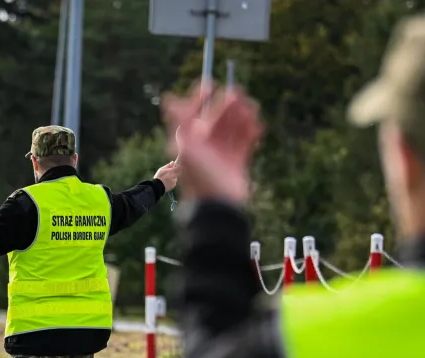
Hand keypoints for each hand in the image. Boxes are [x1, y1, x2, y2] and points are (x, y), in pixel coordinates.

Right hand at [154, 161, 180, 191]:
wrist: (157, 186)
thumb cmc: (159, 177)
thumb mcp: (162, 169)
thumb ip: (168, 165)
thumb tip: (173, 162)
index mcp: (172, 171)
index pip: (178, 167)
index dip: (175, 167)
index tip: (173, 167)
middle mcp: (174, 176)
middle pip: (177, 172)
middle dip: (173, 172)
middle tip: (168, 173)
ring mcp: (174, 181)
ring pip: (175, 177)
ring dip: (172, 177)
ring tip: (166, 178)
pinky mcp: (174, 185)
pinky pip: (174, 182)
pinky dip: (171, 181)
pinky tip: (166, 182)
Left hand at [162, 82, 263, 204]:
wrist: (219, 206)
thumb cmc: (200, 177)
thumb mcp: (188, 147)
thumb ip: (180, 121)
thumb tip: (167, 97)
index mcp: (190, 142)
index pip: (193, 114)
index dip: (200, 99)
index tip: (209, 85)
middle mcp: (205, 146)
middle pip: (216, 118)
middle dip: (226, 105)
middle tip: (236, 93)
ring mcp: (222, 153)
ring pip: (233, 127)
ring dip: (242, 116)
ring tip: (250, 110)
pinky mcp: (238, 161)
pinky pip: (245, 140)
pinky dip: (251, 131)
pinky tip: (257, 126)